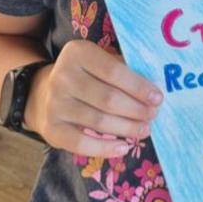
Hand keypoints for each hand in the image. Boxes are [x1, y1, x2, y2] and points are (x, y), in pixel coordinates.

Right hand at [23, 39, 162, 156]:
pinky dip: (105, 149)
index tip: (157, 98)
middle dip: (136, 110)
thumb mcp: (101, 60)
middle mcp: (62, 76)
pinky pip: (81, 144)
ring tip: (144, 130)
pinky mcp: (50, 128)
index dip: (138, 87)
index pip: (113, 71)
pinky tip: (123, 147)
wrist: (44, 92)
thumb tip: (153, 87)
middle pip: (108, 99)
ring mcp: (54, 103)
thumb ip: (123, 68)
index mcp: (77, 53)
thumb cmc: (86, 74)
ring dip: (127, 128)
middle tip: (153, 115)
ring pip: (98, 121)